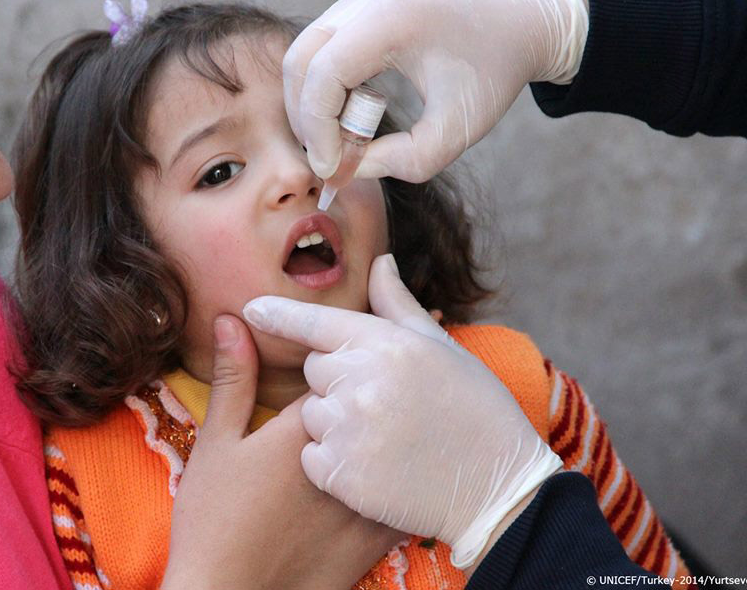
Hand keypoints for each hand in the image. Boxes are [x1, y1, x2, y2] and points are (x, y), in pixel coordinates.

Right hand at [161, 315, 403, 589]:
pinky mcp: (380, 533)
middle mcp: (346, 454)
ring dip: (405, 420)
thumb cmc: (214, 518)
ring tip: (410, 403)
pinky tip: (413, 456)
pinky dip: (412, 467)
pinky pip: (409, 488)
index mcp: (304, 426)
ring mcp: (367, 496)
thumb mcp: (215, 444)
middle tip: (390, 359)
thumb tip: (233, 320)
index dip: (346, 351)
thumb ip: (233, 380)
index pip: (340, 366)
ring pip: (402, 440)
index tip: (354, 338)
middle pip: (377, 399)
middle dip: (379, 380)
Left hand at [242, 255, 561, 569]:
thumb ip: (398, 304)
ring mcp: (348, 429)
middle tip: (384, 400)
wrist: (497, 485)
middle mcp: (360, 381)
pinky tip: (374, 465)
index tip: (249, 307)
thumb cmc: (474, 407)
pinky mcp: (341, 474)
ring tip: (384, 436)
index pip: (314, 322)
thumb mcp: (440, 347)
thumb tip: (380, 261)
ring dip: (334, 423)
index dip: (278, 314)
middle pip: (314, 370)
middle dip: (337, 380)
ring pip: (310, 415)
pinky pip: (311, 456)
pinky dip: (333, 462)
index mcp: (384, 343)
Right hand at [283, 0, 587, 182]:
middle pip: (301, 58)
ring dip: (315, 102)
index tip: (330, 169)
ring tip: (346, 138)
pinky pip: (325, 43)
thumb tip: (348, 168)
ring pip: (307, 50)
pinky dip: (328, 84)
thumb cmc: (494, 73)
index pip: (323, 73)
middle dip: (306, 117)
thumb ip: (404, 160)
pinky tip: (355, 111)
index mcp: (395, 16)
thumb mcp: (457, 129)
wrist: (522, 20)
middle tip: (327, 158)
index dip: (317, 128)